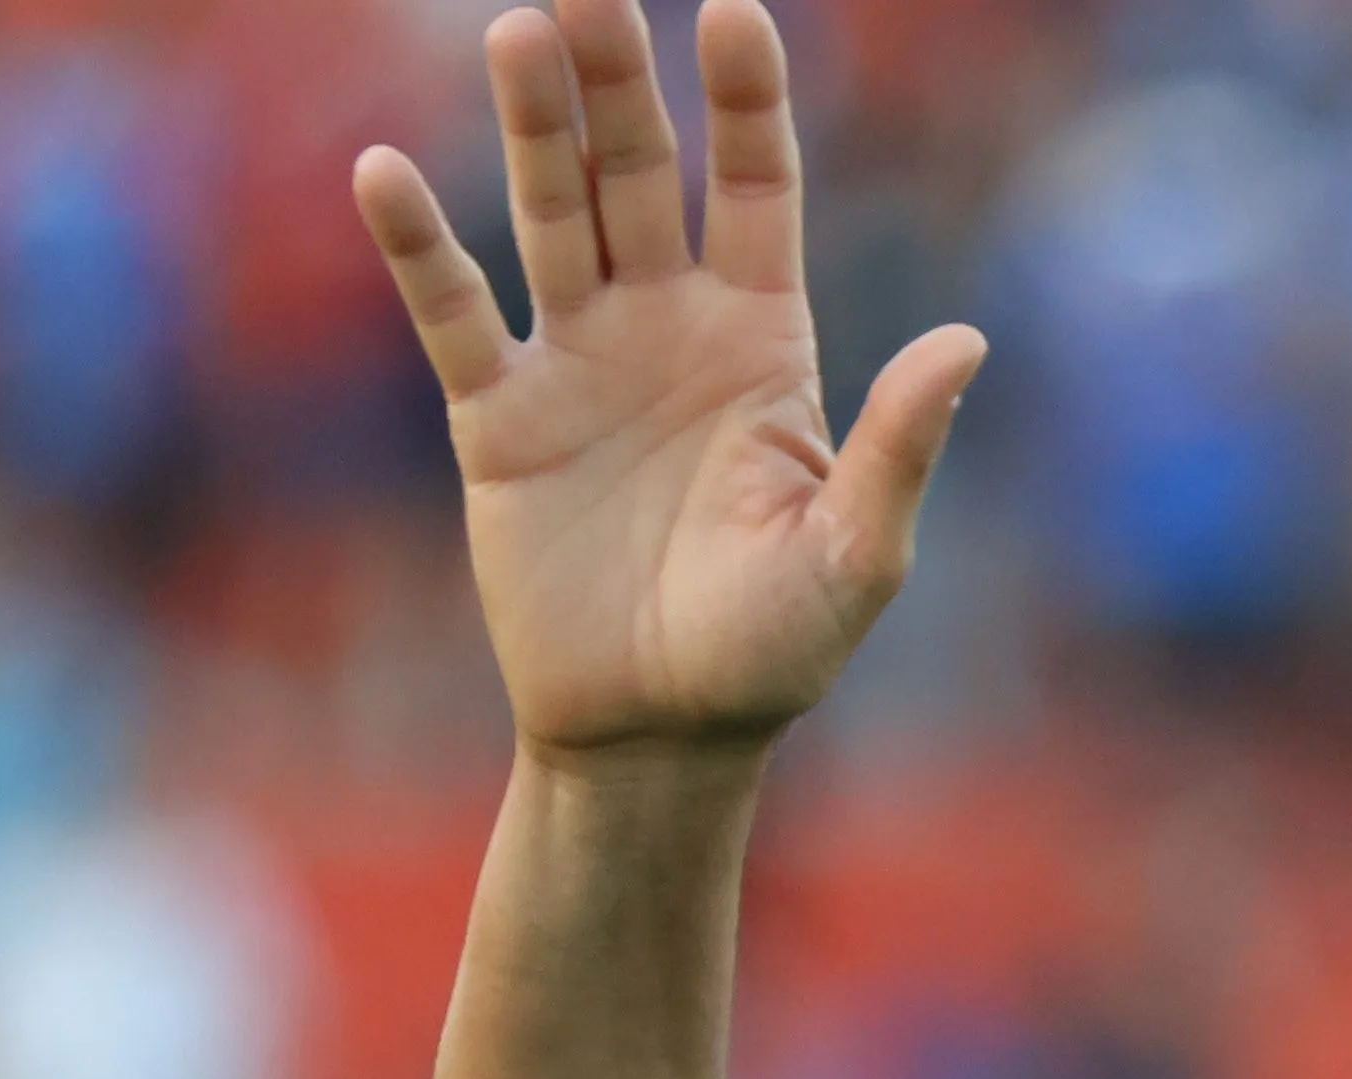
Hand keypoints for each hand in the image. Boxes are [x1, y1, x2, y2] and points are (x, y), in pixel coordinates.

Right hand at [353, 0, 985, 756]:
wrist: (660, 733)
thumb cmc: (774, 650)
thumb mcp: (859, 554)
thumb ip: (901, 446)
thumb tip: (966, 342)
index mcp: (764, 341)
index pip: (757, 189)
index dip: (747, 103)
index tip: (734, 10)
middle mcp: (667, 326)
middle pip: (642, 172)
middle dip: (620, 78)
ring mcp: (579, 361)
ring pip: (552, 213)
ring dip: (533, 125)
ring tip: (519, 31)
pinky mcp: (498, 418)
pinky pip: (453, 314)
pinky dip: (419, 247)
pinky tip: (384, 170)